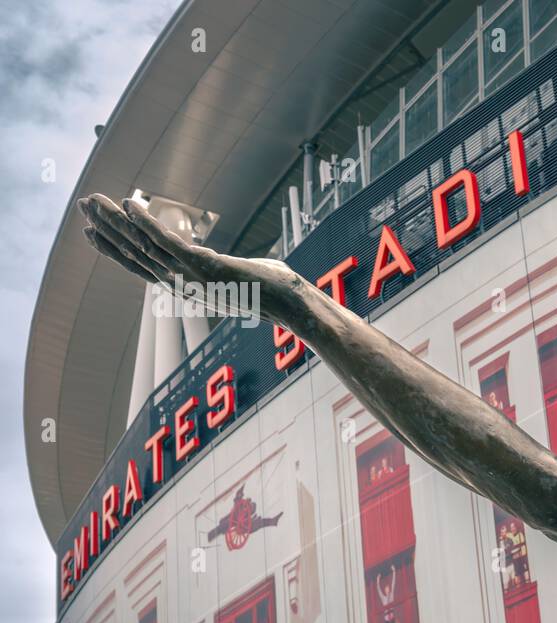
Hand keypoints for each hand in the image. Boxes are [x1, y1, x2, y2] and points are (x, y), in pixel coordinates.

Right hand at [77, 193, 309, 327]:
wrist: (291, 305)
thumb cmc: (274, 292)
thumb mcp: (243, 281)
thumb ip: (233, 272)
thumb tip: (244, 267)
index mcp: (186, 288)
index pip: (141, 266)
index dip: (114, 249)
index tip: (93, 232)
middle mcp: (181, 285)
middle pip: (133, 254)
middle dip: (105, 230)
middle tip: (82, 207)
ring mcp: (190, 277)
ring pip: (142, 246)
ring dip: (115, 222)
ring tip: (93, 202)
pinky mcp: (202, 267)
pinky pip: (166, 242)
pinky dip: (145, 223)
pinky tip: (128, 205)